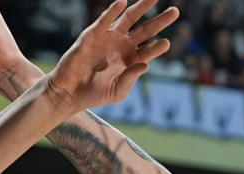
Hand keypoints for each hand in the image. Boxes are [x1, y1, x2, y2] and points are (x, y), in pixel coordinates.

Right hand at [49, 0, 176, 112]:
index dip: (157, 47)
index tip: (165, 43)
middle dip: (160, 21)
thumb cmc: (92, 95)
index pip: (148, 50)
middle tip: (175, 12)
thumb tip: (146, 65)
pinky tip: (123, 2)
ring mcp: (109, 38)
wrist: (68, 93)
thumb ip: (131, 80)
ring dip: (143, 7)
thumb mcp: (116, 93)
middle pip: (145, 30)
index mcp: (129, 61)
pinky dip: (113, 10)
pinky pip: (105, 19)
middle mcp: (122, 46)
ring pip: (129, 18)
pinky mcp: (93, 34)